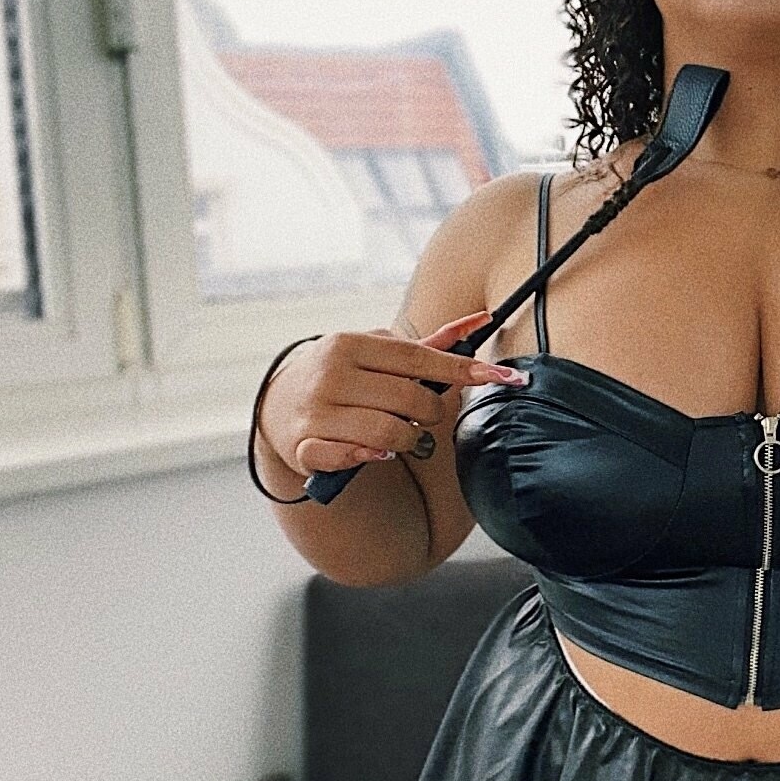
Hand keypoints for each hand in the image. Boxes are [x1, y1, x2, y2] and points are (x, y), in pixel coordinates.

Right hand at [255, 310, 528, 479]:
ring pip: (392, 434)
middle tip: (420, 413)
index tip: (504, 377)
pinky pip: (355, 458)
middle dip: (430, 411)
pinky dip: (371, 458)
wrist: (275, 405)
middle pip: (411, 399)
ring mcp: (316, 412)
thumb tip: (480, 322)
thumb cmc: (342, 376)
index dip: (462, 369)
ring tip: (397, 434)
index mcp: (349, 345)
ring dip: (408, 439)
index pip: (418, 357)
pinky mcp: (305, 447)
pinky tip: (370, 451)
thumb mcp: (374, 353)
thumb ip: (428, 345)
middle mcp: (331, 375)